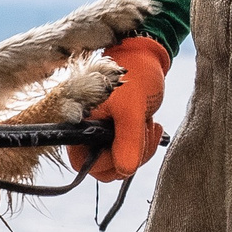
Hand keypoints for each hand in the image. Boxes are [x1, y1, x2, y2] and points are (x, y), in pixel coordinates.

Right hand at [81, 36, 169, 180]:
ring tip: (148, 125)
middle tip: (144, 132)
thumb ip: (128, 140)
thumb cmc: (135, 77)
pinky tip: (151, 126)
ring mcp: (104, 136)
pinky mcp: (119, 136)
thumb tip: (125, 170)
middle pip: (103, 168)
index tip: (127, 145)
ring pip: (119, 165)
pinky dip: (144, 147)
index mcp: (80, 125)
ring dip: (140, 151)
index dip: (106, 162)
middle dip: (129, 157)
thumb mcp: (132, 108)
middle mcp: (88, 133)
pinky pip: (130, 156)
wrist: (147, 61)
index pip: (83, 163)